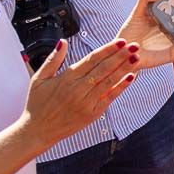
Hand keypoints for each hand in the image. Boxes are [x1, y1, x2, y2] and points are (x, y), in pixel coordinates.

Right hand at [16, 37, 136, 152]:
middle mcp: (78, 89)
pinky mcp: (92, 113)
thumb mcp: (39, 79)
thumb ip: (53, 59)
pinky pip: (109, 97)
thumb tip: (62, 41)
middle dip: (121, 55)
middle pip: (104, 68)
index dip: (108, 49)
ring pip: (109, 81)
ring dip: (124, 68)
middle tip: (135, 45)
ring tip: (136, 57)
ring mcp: (86, 102)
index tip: (120, 41)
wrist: (37, 132)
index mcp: (67, 78)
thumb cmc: (37, 104)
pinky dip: (121, 87)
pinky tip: (131, 77)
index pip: (92, 59)